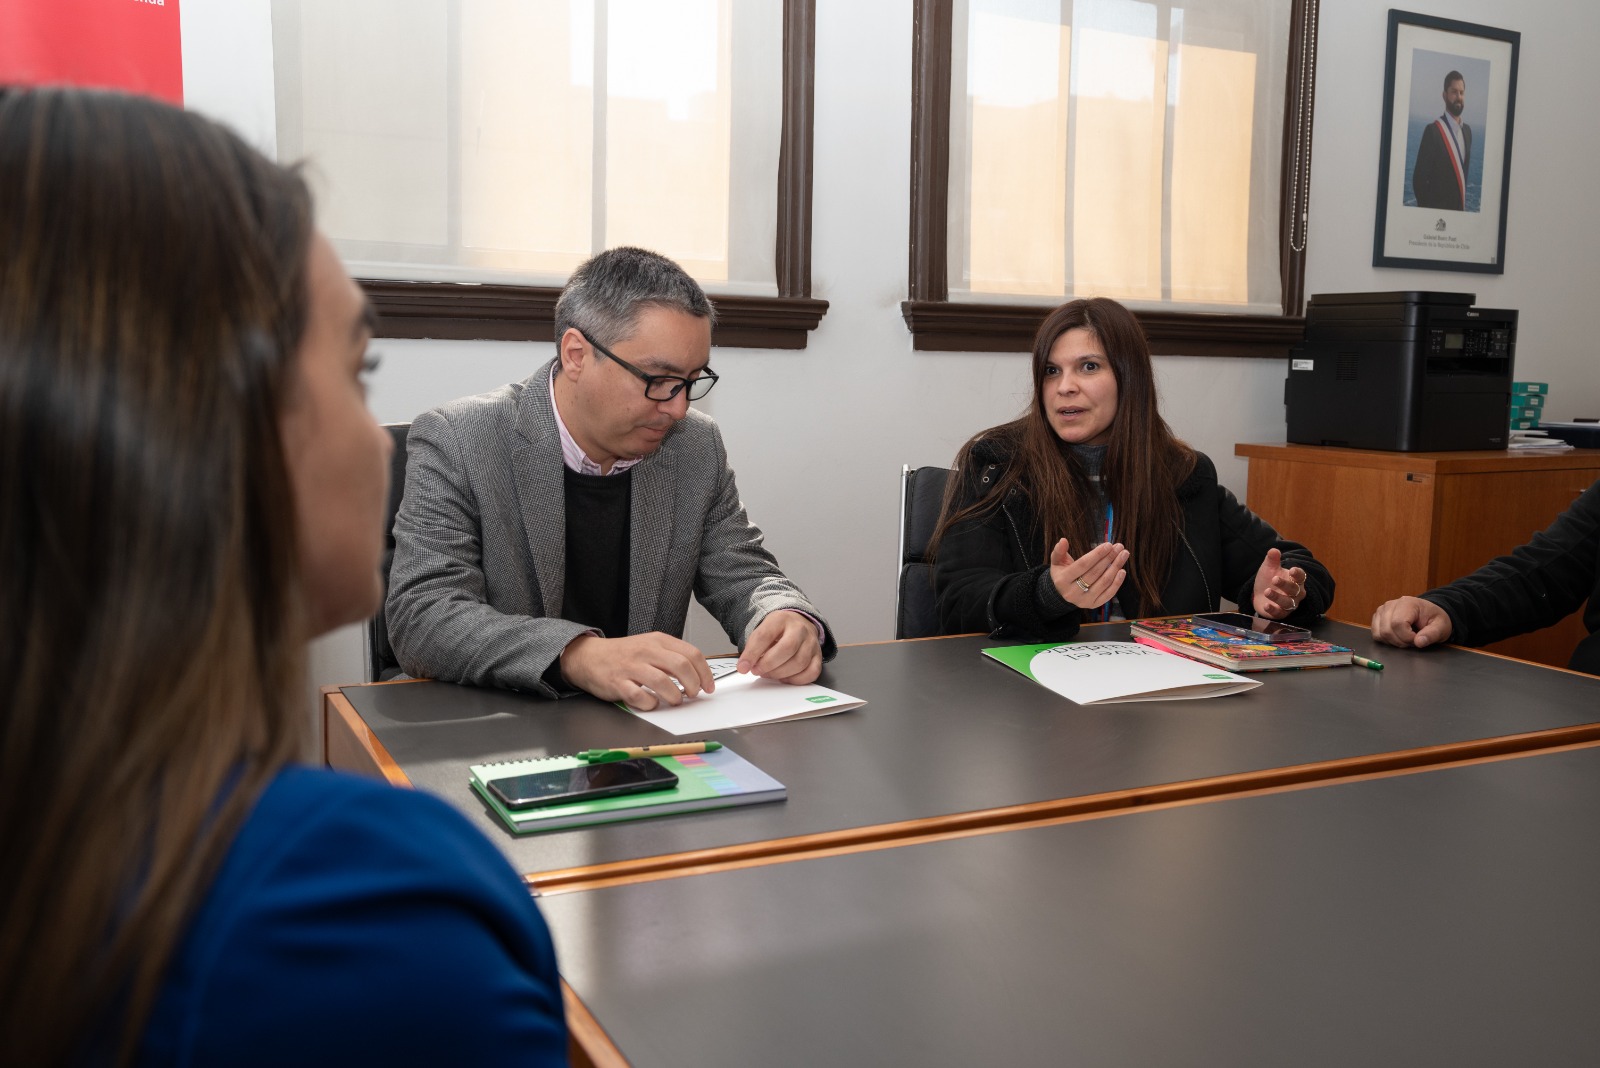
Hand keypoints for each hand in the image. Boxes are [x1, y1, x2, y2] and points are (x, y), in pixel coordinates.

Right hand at [559, 632, 715, 709]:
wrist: (589, 657)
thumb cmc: (624, 655)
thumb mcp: (650, 647)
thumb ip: (672, 657)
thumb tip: (698, 676)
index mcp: (658, 641)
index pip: (692, 654)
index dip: (705, 673)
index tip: (708, 687)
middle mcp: (646, 651)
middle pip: (681, 667)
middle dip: (693, 685)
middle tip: (693, 695)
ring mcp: (631, 667)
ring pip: (663, 682)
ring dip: (674, 696)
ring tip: (675, 700)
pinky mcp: (618, 683)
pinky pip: (640, 696)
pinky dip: (650, 704)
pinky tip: (652, 703)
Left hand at [738, 610, 822, 684]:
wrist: (797, 624)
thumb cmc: (777, 631)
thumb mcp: (762, 631)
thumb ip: (753, 648)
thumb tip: (744, 667)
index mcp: (781, 619)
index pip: (765, 635)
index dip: (752, 653)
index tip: (743, 667)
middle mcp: (799, 629)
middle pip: (787, 648)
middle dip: (768, 664)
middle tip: (757, 670)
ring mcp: (811, 642)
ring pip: (800, 662)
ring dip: (780, 674)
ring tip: (768, 674)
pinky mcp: (818, 656)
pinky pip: (811, 672)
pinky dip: (796, 680)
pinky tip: (784, 678)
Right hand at [1049, 539, 1128, 609]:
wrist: (1062, 594)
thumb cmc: (1062, 573)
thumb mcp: (1057, 562)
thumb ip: (1059, 551)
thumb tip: (1063, 540)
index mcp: (1063, 580)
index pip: (1083, 565)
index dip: (1096, 554)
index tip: (1108, 545)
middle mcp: (1072, 592)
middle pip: (1095, 573)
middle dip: (1109, 558)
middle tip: (1119, 547)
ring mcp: (1084, 600)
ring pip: (1103, 583)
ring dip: (1116, 567)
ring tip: (1123, 555)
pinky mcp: (1093, 605)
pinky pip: (1108, 594)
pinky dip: (1117, 582)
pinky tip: (1122, 571)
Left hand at [1252, 548, 1307, 618]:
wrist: (1259, 593)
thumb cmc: (1269, 579)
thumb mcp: (1269, 568)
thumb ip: (1272, 560)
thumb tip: (1273, 550)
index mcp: (1295, 580)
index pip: (1301, 577)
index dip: (1298, 574)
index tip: (1291, 570)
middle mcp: (1296, 594)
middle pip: (1294, 590)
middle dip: (1285, 584)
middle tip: (1274, 579)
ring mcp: (1289, 605)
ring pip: (1288, 603)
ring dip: (1277, 597)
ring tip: (1267, 591)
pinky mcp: (1280, 614)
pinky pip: (1279, 613)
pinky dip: (1273, 610)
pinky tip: (1266, 605)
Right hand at [1371, 596, 1453, 648]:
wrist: (1429, 613)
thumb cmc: (1434, 619)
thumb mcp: (1441, 627)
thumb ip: (1432, 635)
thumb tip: (1419, 642)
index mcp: (1407, 603)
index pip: (1398, 623)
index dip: (1407, 637)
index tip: (1418, 639)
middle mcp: (1391, 604)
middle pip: (1387, 630)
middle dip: (1400, 641)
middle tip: (1412, 641)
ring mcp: (1382, 610)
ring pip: (1379, 633)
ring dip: (1393, 642)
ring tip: (1405, 639)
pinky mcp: (1377, 617)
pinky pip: (1376, 634)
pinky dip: (1386, 640)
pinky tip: (1397, 637)